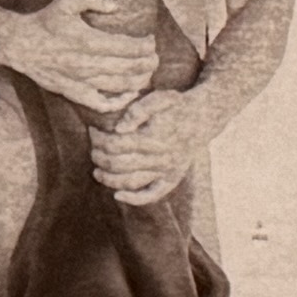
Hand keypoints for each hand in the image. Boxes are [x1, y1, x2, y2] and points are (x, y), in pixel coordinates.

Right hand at [0, 0, 156, 120]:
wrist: (19, 45)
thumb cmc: (44, 21)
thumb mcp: (66, 1)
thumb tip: (115, 5)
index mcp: (89, 41)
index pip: (129, 47)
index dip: (145, 46)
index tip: (150, 41)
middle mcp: (88, 64)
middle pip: (130, 67)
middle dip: (148, 63)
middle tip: (154, 58)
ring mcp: (81, 81)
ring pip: (120, 86)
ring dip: (139, 80)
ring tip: (147, 73)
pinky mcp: (74, 93)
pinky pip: (102, 104)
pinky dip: (120, 101)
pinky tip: (129, 94)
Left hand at [88, 90, 203, 206]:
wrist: (203, 118)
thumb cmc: (176, 106)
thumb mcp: (160, 98)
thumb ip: (139, 109)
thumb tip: (119, 128)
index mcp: (153, 137)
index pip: (115, 144)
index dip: (99, 139)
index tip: (93, 131)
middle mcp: (160, 157)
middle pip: (118, 164)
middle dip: (100, 158)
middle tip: (93, 150)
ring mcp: (166, 170)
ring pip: (131, 181)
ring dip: (109, 179)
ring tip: (97, 172)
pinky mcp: (171, 179)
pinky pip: (152, 195)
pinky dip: (134, 199)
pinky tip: (117, 196)